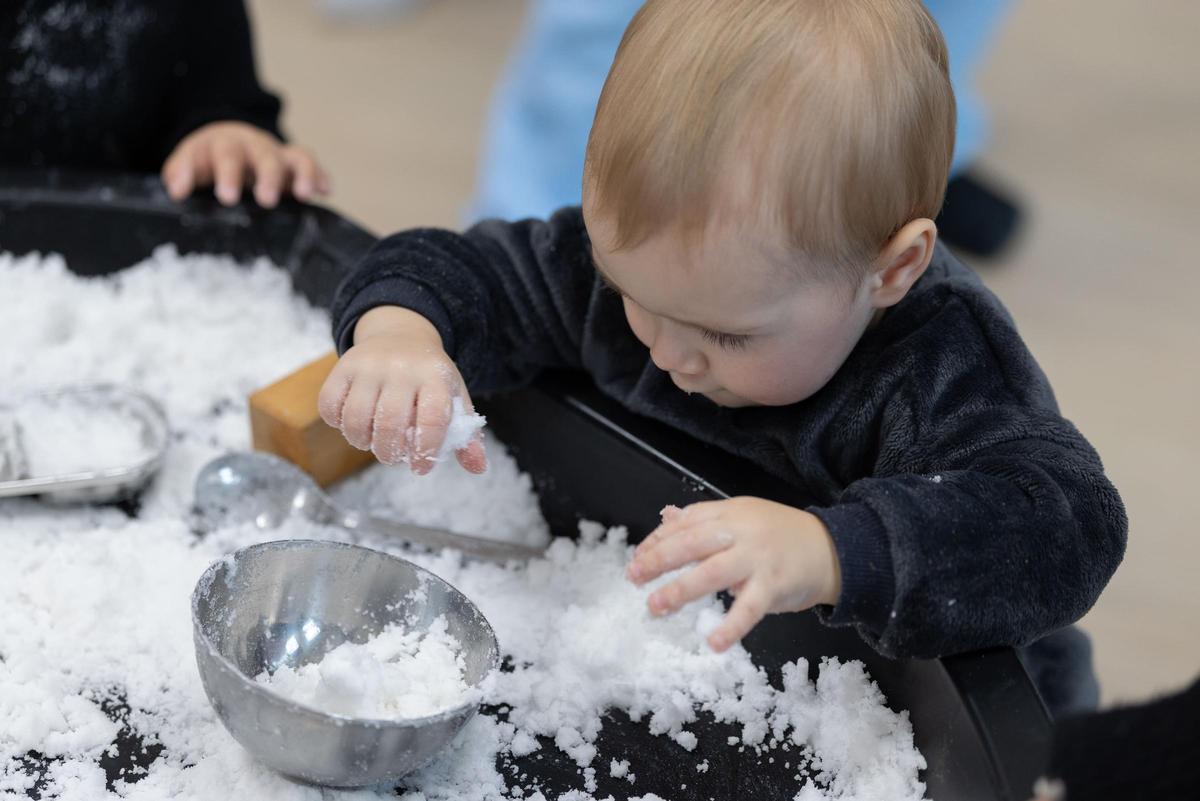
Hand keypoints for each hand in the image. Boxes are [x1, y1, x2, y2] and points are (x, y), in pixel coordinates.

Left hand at [161, 121, 330, 207]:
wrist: (226, 138)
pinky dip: (319, 175)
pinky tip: (326, 190)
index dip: (227, 175)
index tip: (227, 197)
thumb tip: (177, 190)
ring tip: (304, 195)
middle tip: (266, 200)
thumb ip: (180, 174)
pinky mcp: (294, 162)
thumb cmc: (206, 161)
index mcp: (223, 145)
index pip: (225, 155)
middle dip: (267, 177)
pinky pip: (310, 163)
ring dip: (301, 173)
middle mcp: (254, 145)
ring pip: (294, 156)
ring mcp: (277, 153)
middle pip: (264, 155)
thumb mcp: (187, 163)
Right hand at [317, 306, 487, 474]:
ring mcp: (369, 365)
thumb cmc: (430, 378)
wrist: (402, 336)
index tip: (421, 467)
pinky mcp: (343, 365)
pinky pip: (330, 405)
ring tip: (373, 442)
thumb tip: (478, 468)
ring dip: (362, 442)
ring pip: (356, 418)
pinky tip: (352, 424)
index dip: (425, 450)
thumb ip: (466, 435)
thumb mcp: (454, 398)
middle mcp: (402, 367)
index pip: (432, 419)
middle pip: (390, 424)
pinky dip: (337, 424)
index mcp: (435, 375)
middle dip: (389, 453)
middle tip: (393, 456)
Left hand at [626, 498, 841, 651]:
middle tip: (633, 577)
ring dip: (680, 590)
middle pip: (692, 542)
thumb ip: (705, 520)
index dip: (657, 540)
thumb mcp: (743, 517)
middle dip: (658, 560)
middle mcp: (740, 532)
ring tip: (655, 606)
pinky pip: (750, 608)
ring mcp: (757, 558)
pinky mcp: (774, 584)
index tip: (637, 558)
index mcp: (730, 513)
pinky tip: (713, 642)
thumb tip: (665, 518)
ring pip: (712, 572)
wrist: (833, 548)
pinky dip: (731, 626)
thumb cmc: (780, 536)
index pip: (685, 523)